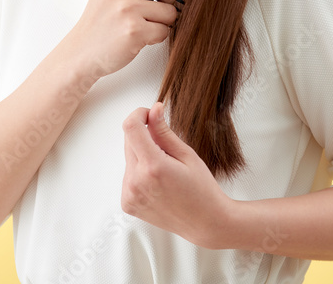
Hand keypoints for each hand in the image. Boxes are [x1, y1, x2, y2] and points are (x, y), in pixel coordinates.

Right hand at [70, 0, 192, 76]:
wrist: (81, 51)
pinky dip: (157, 36)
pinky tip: (139, 37)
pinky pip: (165, 30)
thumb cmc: (102, 19)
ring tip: (142, 24)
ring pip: (171, 10)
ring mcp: (127, 8)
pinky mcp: (134, 31)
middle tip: (153, 8)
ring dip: (162, 21)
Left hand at [121, 101, 232, 249]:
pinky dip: (140, 172)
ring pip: (129, 157)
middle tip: (167, 149)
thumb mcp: (187, 154)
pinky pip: (128, 175)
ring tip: (165, 170)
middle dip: (144, 136)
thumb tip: (153, 109)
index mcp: (153, 166)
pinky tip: (158, 182)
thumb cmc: (202, 188)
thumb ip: (164, 131)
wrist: (205, 223)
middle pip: (129, 141)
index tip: (150, 114)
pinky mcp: (128, 203)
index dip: (139, 114)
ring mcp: (130, 195)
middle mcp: (136, 182)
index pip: (130, 127)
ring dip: (142, 155)